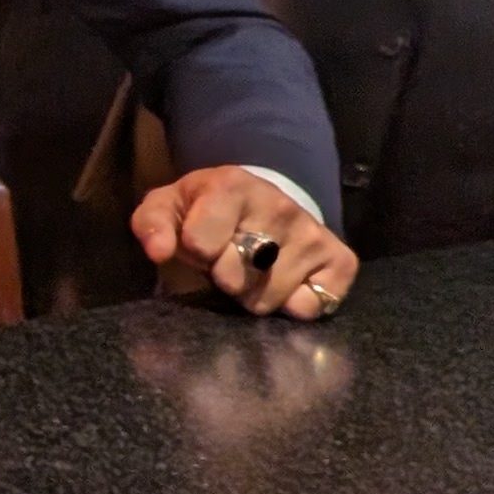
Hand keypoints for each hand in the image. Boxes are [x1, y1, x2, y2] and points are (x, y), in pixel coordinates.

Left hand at [131, 166, 358, 321]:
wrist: (263, 202)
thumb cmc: (208, 211)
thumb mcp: (170, 207)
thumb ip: (152, 225)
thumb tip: (159, 252)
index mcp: (233, 185)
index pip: (201, 244)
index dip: (195, 253)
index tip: (200, 245)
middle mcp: (280, 206)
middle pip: (236, 278)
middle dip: (225, 277)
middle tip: (230, 260)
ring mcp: (313, 233)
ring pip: (269, 299)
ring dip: (255, 294)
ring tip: (255, 270)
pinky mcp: (341, 260)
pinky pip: (310, 308)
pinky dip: (294, 305)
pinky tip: (287, 282)